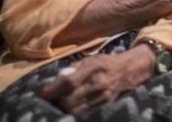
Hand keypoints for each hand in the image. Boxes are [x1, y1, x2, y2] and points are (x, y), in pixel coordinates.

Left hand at [39, 46, 153, 115]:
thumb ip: (74, 69)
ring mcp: (102, 97)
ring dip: (63, 111)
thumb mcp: (91, 59)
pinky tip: (67, 112)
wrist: (130, 70)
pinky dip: (74, 113)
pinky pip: (86, 113)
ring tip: (54, 109)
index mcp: (93, 68)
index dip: (53, 89)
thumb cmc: (106, 63)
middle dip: (55, 103)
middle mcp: (98, 84)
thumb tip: (54, 81)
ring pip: (77, 110)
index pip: (69, 82)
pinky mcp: (106, 106)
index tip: (41, 93)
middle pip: (70, 100)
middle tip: (46, 103)